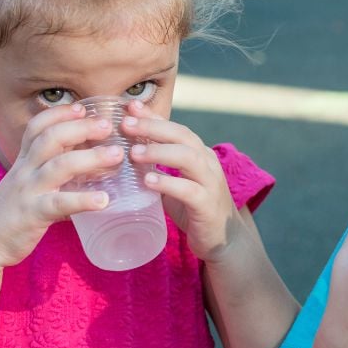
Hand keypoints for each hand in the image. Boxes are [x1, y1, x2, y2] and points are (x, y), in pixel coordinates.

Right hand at [0, 103, 123, 267]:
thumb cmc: (10, 213)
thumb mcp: (26, 184)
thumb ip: (48, 172)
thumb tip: (84, 163)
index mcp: (23, 162)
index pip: (37, 127)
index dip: (59, 114)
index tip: (83, 107)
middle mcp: (25, 171)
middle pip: (51, 138)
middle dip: (80, 127)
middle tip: (108, 125)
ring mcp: (28, 191)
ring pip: (59, 166)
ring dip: (90, 157)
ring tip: (116, 155)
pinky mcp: (32, 214)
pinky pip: (59, 204)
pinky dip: (83, 200)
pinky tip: (104, 200)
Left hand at [121, 101, 241, 261]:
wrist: (223, 240)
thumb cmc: (194, 208)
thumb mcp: (175, 182)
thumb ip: (158, 168)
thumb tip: (124, 154)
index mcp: (199, 154)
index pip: (176, 128)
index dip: (154, 116)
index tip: (130, 107)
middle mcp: (207, 163)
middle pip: (182, 136)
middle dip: (153, 127)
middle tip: (126, 125)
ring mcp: (210, 183)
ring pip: (188, 157)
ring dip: (159, 152)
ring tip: (134, 153)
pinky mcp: (207, 205)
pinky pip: (189, 190)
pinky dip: (168, 183)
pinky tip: (149, 181)